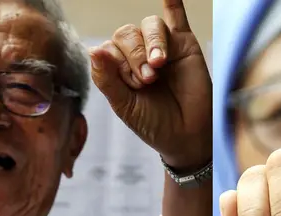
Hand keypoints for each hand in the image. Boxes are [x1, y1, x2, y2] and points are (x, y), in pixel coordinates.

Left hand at [89, 0, 211, 168]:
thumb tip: (93, 49)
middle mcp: (137, 53)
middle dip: (135, 56)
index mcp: (117, 67)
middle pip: (127, 34)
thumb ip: (107, 79)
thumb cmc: (154, 124)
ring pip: (149, 25)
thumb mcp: (125, 106)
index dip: (119, 64)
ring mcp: (161, 46)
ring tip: (159, 65)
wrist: (187, 136)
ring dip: (151, 42)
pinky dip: (172, 1)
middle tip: (149, 80)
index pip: (109, 49)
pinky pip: (176, 15)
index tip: (135, 87)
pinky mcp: (184, 43)